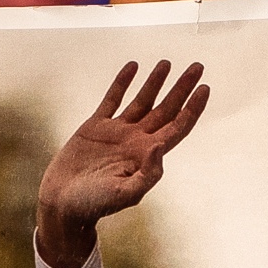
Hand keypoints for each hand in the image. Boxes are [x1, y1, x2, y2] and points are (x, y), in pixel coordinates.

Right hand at [35, 58, 209, 267]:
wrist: (62, 204)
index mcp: (147, 156)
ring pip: (142, 101)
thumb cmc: (94, 205)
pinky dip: (122, 82)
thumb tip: (161, 147)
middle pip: (166, 109)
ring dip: (155, 82)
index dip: (192, 108)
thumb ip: (147, 175)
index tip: (204, 88)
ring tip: (167, 62)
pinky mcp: (95, 127)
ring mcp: (116, 132)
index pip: (177, 127)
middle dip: (182, 88)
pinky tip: (133, 66)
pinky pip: (112, 99)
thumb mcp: (124, 195)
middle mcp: (136, 141)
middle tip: (197, 66)